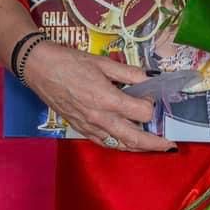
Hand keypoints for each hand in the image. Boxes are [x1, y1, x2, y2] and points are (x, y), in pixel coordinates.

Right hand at [23, 41, 175, 152]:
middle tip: (169, 145)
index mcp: (107, 99)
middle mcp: (100, 118)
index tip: (153, 96)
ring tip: (152, 146)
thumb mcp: (103, 62)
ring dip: (138, 147)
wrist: (41, 69)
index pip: (141, 112)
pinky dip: (119, 144)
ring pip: (119, 144)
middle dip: (154, 143)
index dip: (151, 105)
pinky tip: (126, 141)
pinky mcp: (80, 129)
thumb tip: (148, 79)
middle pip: (133, 138)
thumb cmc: (71, 62)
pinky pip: (104, 142)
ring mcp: (89, 126)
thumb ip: (128, 73)